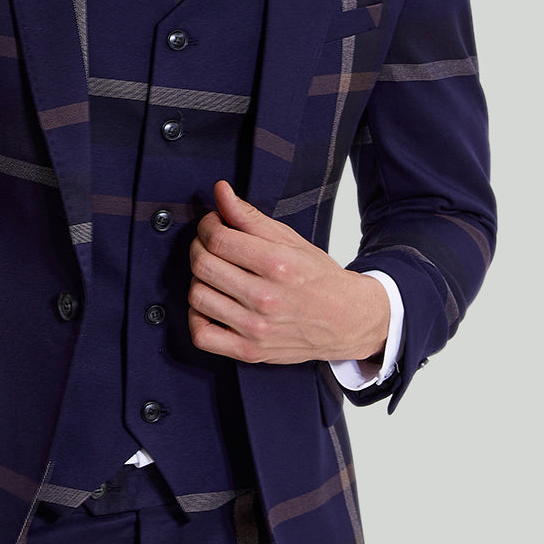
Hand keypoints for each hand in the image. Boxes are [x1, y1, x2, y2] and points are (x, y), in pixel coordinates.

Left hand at [188, 180, 389, 364]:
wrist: (347, 320)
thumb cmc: (319, 278)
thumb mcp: (290, 240)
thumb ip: (250, 216)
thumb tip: (221, 191)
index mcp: (278, 265)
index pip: (218, 239)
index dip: (207, 226)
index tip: (213, 224)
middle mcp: (266, 298)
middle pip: (203, 266)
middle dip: (199, 247)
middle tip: (210, 244)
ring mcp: (256, 328)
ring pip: (198, 297)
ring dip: (199, 279)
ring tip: (215, 274)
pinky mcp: (250, 352)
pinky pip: (202, 336)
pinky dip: (196, 317)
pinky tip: (211, 305)